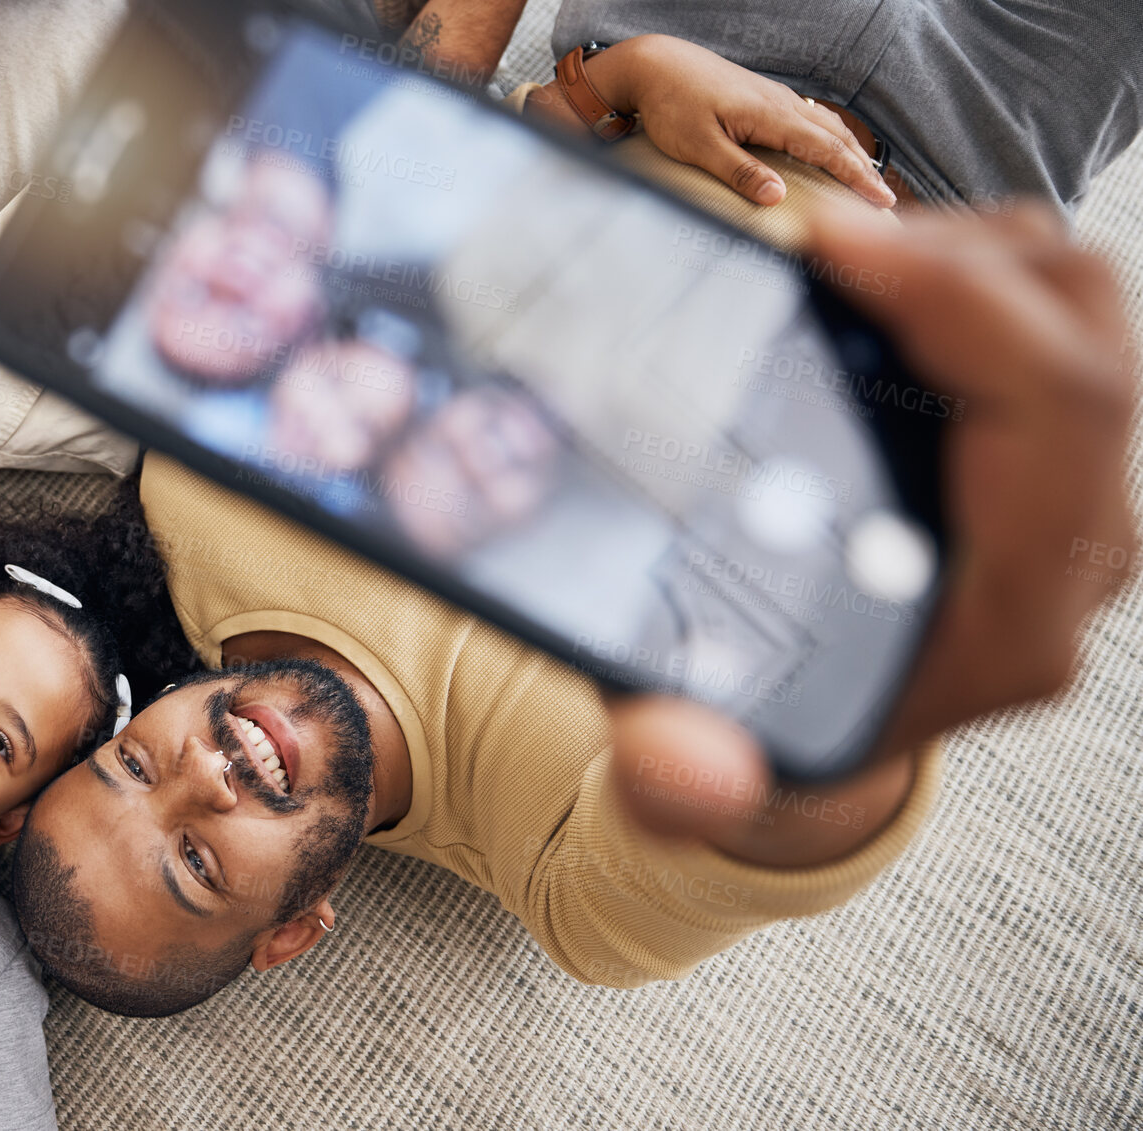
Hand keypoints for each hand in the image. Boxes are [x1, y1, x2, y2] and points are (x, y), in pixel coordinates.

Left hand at [531, 35, 895, 208]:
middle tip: (885, 201)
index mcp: (770, 115)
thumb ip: (738, 171)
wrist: (656, 64)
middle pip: (834, 136)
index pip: (826, 150)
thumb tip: (776, 197)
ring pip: (824, 125)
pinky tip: (827, 150)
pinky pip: (807, 120)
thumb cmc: (672, 105)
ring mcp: (774, 98)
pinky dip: (827, 138)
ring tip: (865, 178)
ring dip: (848, 152)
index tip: (881, 201)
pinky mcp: (762, 99)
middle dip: (862, 168)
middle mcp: (780, 103)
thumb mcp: (699, 146)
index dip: (856, 177)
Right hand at [608, 205, 1136, 865]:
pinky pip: (1047, 323)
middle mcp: (1072, 554)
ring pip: (1081, 310)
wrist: (814, 742)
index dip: (959, 302)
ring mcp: (1070, 499)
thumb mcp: (690, 770)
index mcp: (1012, 619)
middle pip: (1087, 335)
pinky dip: (966, 277)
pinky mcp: (1044, 459)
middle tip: (817, 250)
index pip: (1057, 411)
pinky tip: (865, 291)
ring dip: (967, 256)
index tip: (825, 251)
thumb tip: (677, 768)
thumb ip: (672, 780)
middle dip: (956, 256)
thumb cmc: (756, 728)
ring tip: (839, 264)